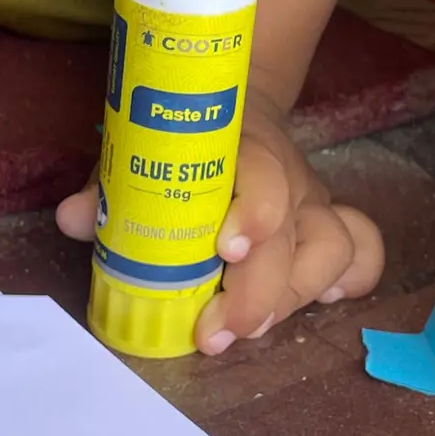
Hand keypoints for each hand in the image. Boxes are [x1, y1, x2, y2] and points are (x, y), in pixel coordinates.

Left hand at [56, 96, 384, 350]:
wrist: (234, 103)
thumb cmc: (181, 140)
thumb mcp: (139, 149)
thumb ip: (107, 185)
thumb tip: (72, 218)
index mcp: (243, 150)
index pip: (266, 174)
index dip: (256, 213)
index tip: (227, 251)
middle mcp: (288, 178)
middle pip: (301, 235)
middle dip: (262, 292)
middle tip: (215, 332)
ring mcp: (314, 206)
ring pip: (337, 250)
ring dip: (295, 298)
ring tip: (247, 329)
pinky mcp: (326, 230)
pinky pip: (362, 256)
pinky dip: (346, 284)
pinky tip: (316, 303)